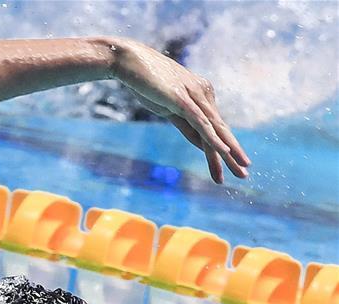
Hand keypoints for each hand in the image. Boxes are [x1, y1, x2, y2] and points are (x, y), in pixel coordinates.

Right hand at [110, 38, 250, 183]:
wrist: (128, 61)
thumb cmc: (144, 82)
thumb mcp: (166, 105)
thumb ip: (183, 121)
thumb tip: (195, 136)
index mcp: (200, 94)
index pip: (213, 127)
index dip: (222, 148)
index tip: (231, 166)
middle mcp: (202, 94)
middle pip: (220, 129)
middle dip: (234, 153)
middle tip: (245, 172)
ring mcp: (193, 96)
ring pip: (215, 129)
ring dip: (229, 151)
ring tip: (241, 169)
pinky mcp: (182, 100)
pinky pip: (201, 123)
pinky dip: (214, 138)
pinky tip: (225, 151)